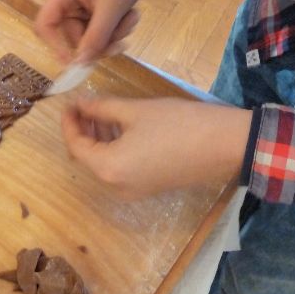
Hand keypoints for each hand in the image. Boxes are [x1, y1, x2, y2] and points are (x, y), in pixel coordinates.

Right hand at [35, 0, 154, 63]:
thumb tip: (81, 64)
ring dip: (113, 36)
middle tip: (122, 43)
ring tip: (131, 17)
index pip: (44, 25)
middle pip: (74, 38)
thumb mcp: (111, 8)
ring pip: (90, 39)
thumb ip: (96, 37)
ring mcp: (79, 9)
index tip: (73, 64)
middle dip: (100, 42)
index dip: (54, 46)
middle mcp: (66, 3)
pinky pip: (100, 34)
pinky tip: (130, 16)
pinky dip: (116, 30)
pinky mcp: (92, 14)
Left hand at [61, 95, 250, 199]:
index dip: (69, 123)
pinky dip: (114, 150)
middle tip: (83, 105)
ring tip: (101, 112)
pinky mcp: (149, 188)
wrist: (225, 145)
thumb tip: (80, 104)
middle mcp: (117, 187)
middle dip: (82, 131)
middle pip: (87, 158)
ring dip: (98, 140)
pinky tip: (120, 127)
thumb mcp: (135, 111)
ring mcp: (134, 191)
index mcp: (109, 168)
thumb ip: (102, 108)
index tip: (69, 102)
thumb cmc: (177, 124)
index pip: (76, 146)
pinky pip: (121, 169)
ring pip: (104, 165)